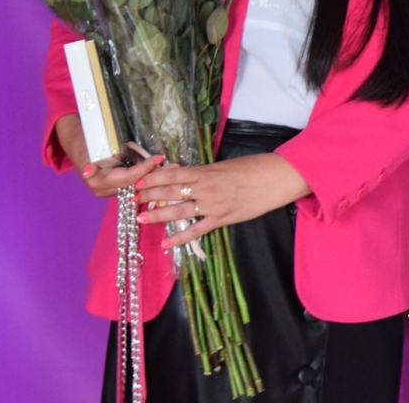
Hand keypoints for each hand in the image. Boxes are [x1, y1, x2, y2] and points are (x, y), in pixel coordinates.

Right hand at [55, 116, 164, 198]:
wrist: (78, 144)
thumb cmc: (88, 141)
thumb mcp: (98, 144)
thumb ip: (111, 155)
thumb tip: (113, 163)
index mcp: (98, 180)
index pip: (129, 177)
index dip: (145, 168)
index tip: (159, 157)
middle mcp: (103, 190)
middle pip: (135, 185)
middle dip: (155, 175)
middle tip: (174, 166)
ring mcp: (108, 192)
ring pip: (136, 186)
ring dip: (154, 177)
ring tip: (173, 168)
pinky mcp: (115, 189)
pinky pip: (134, 185)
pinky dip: (147, 178)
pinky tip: (162, 172)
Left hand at [134, 152, 310, 249]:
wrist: (276, 178)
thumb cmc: (254, 167)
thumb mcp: (226, 165)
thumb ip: (205, 172)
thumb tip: (186, 175)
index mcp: (207, 171)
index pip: (173, 174)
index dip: (154, 178)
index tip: (139, 181)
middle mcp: (206, 188)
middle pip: (171, 192)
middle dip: (150, 196)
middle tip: (132, 200)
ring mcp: (213, 205)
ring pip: (180, 211)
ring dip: (159, 215)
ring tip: (141, 219)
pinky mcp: (223, 219)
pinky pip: (198, 230)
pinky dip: (181, 238)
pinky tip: (167, 244)